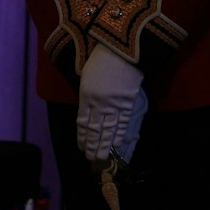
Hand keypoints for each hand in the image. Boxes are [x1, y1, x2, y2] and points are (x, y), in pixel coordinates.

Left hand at [76, 47, 146, 164]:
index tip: (82, 148)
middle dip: (93, 146)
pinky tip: (117, 145)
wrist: (119, 51)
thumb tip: (86, 113)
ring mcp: (113, 103)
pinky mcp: (128, 101)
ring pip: (108, 130)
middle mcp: (98, 102)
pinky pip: (123, 122)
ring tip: (102, 158)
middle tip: (91, 159)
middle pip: (95, 129)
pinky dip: (120, 135)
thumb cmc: (101, 60)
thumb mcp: (87, 77)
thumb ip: (86, 96)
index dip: (83, 137)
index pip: (83, 122)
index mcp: (85, 95)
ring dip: (105, 145)